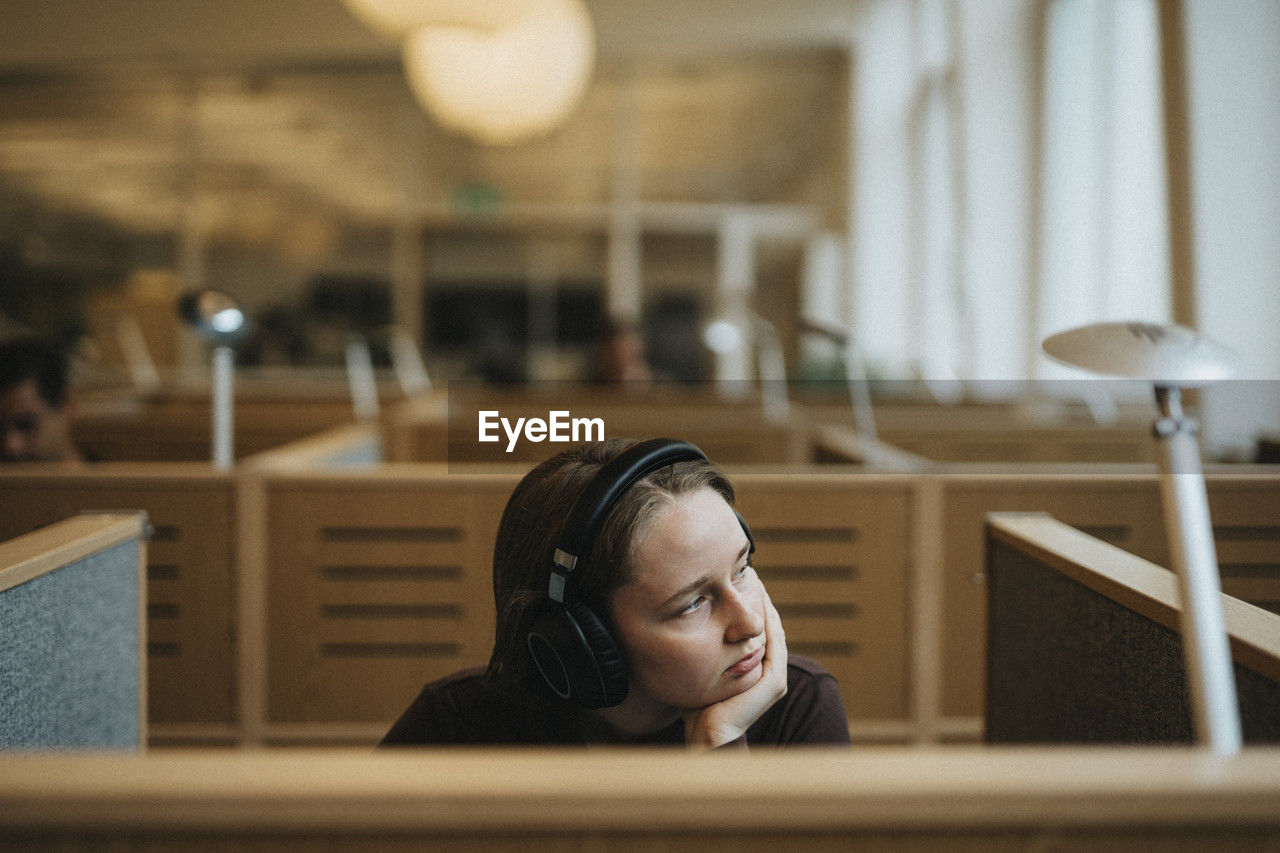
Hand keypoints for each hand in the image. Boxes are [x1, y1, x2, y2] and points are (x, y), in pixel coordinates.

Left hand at [683, 586, 786, 748]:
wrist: (705, 738)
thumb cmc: (697, 705)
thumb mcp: (699, 667)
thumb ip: (700, 648)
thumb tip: (680, 621)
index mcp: (755, 667)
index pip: (756, 627)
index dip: (749, 602)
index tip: (736, 578)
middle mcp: (768, 671)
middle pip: (767, 624)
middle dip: (758, 598)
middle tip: (747, 571)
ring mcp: (774, 677)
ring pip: (774, 629)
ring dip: (766, 604)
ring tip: (754, 579)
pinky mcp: (774, 682)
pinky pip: (775, 644)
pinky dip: (769, 621)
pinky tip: (760, 602)